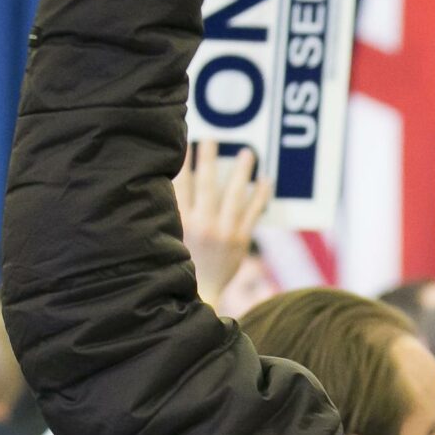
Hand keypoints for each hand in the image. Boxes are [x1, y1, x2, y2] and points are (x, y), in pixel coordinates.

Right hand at [173, 141, 271, 305]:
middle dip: (210, 159)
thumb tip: (168, 183)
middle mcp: (202, 225)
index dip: (184, 162)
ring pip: (234, 196)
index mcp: (180, 223)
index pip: (181, 185)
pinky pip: (252, 214)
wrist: (198, 296)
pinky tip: (266, 180)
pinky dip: (260, 196)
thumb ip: (170, 213)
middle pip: (207, 184)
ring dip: (241, 172)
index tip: (187, 141)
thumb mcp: (168, 238)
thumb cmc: (178, 264)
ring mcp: (223, 232)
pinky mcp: (239, 241)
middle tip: (214, 138)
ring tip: (248, 153)